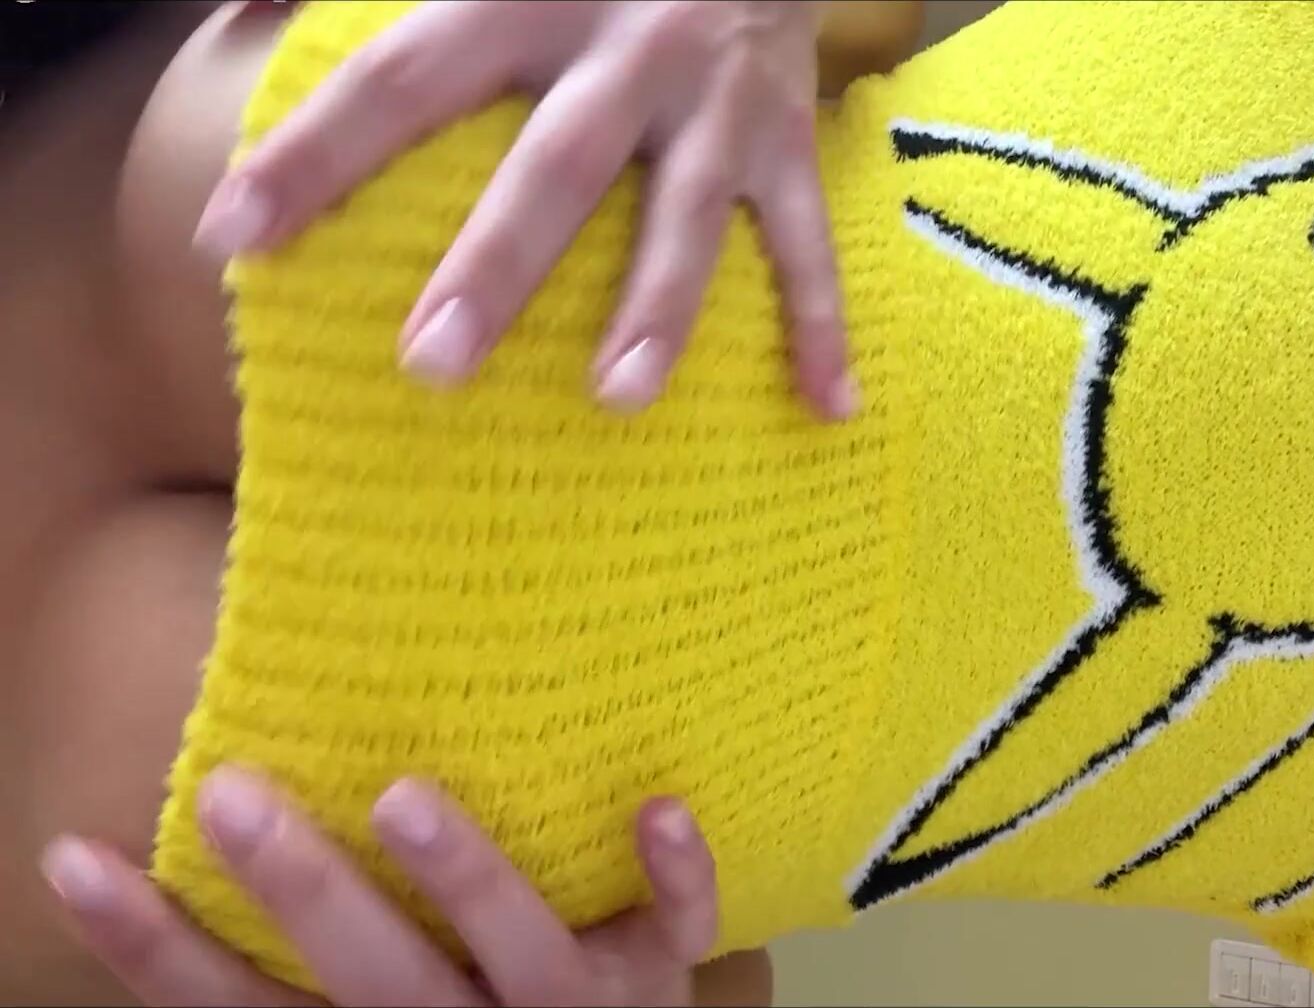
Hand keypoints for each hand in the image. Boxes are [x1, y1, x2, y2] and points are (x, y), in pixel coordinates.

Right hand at [41, 766, 722, 1005]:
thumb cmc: (472, 1005)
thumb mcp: (387, 993)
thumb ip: (321, 943)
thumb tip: (210, 813)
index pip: (248, 1007)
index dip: (156, 946)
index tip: (79, 857)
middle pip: (374, 980)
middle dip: (302, 890)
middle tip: (231, 795)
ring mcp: (574, 1007)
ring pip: (520, 953)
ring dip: (465, 879)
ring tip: (404, 797)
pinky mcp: (664, 974)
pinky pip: (682, 927)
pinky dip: (676, 873)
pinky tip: (659, 806)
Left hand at [196, 0, 855, 419]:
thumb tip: (233, 10)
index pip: (400, 79)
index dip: (314, 153)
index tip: (231, 237)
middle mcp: (624, 51)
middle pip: (552, 167)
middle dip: (496, 267)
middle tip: (428, 363)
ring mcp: (715, 104)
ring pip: (683, 216)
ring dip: (656, 310)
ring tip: (614, 400)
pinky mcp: (788, 138)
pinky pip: (807, 242)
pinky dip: (823, 326)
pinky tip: (830, 406)